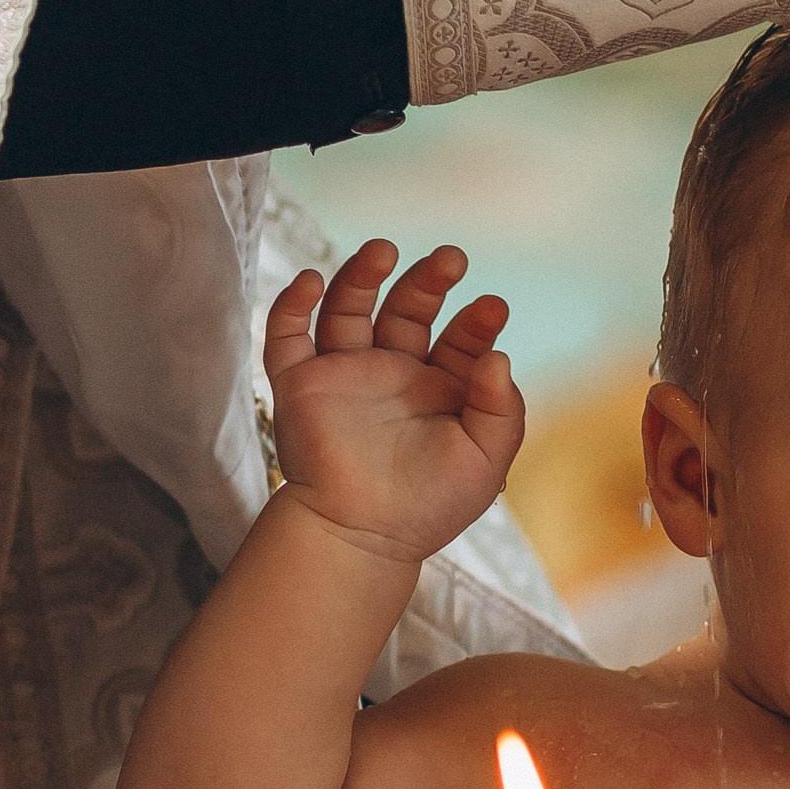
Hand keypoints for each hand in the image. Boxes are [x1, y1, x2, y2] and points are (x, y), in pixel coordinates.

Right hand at [264, 241, 523, 564]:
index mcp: (440, 387)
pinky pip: (288, 336)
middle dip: (428, 281)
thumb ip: (502, 410)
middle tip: (452, 258)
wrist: (360, 539)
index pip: (461, 338)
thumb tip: (499, 355)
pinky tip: (309, 279)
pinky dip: (292, 305)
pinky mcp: (300, 385)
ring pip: (348, 308)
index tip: (492, 309)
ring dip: (362, 275)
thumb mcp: (485, 461)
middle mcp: (393, 372)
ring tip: (384, 249)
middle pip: (407, 308)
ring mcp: (345, 374)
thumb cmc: (428, 507)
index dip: (477, 322)